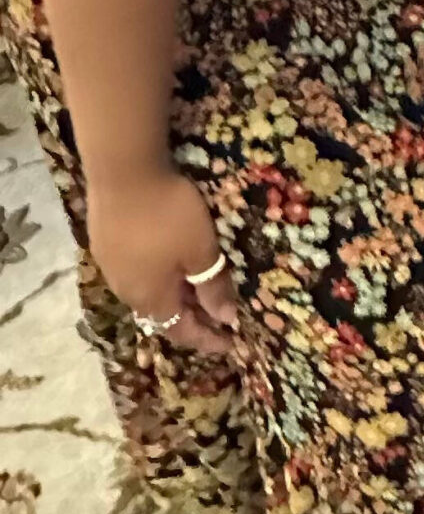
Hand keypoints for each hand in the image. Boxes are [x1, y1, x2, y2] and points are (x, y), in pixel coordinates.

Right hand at [86, 166, 238, 355]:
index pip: (182, 331)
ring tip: (194, 292)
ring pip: (145, 292)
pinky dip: (156, 276)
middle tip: (216, 317)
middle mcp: (126, 290)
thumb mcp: (201, 251)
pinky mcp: (103, 243)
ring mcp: (111, 266)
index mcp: (151, 298)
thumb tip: (225, 318)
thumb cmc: (168, 214)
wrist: (122, 171)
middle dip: (190, 319)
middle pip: (161, 315)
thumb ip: (213, 287)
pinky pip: (134, 271)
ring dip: (171, 297)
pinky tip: (165, 264)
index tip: (230, 342)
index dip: (207, 339)